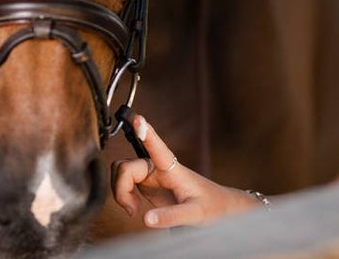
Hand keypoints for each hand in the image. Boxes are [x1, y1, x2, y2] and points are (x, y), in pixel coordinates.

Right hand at [111, 115, 260, 227]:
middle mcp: (159, 167)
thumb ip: (172, 217)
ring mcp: (152, 174)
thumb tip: (146, 219)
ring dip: (120, 191)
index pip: (158, 148)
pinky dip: (122, 194)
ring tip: (133, 209)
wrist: (218, 208)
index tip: (138, 119)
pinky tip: (133, 208)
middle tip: (132, 209)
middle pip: (127, 166)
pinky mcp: (147, 183)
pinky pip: (124, 181)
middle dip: (121, 187)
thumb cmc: (211, 206)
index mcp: (172, 169)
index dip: (146, 133)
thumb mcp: (195, 214)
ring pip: (122, 171)